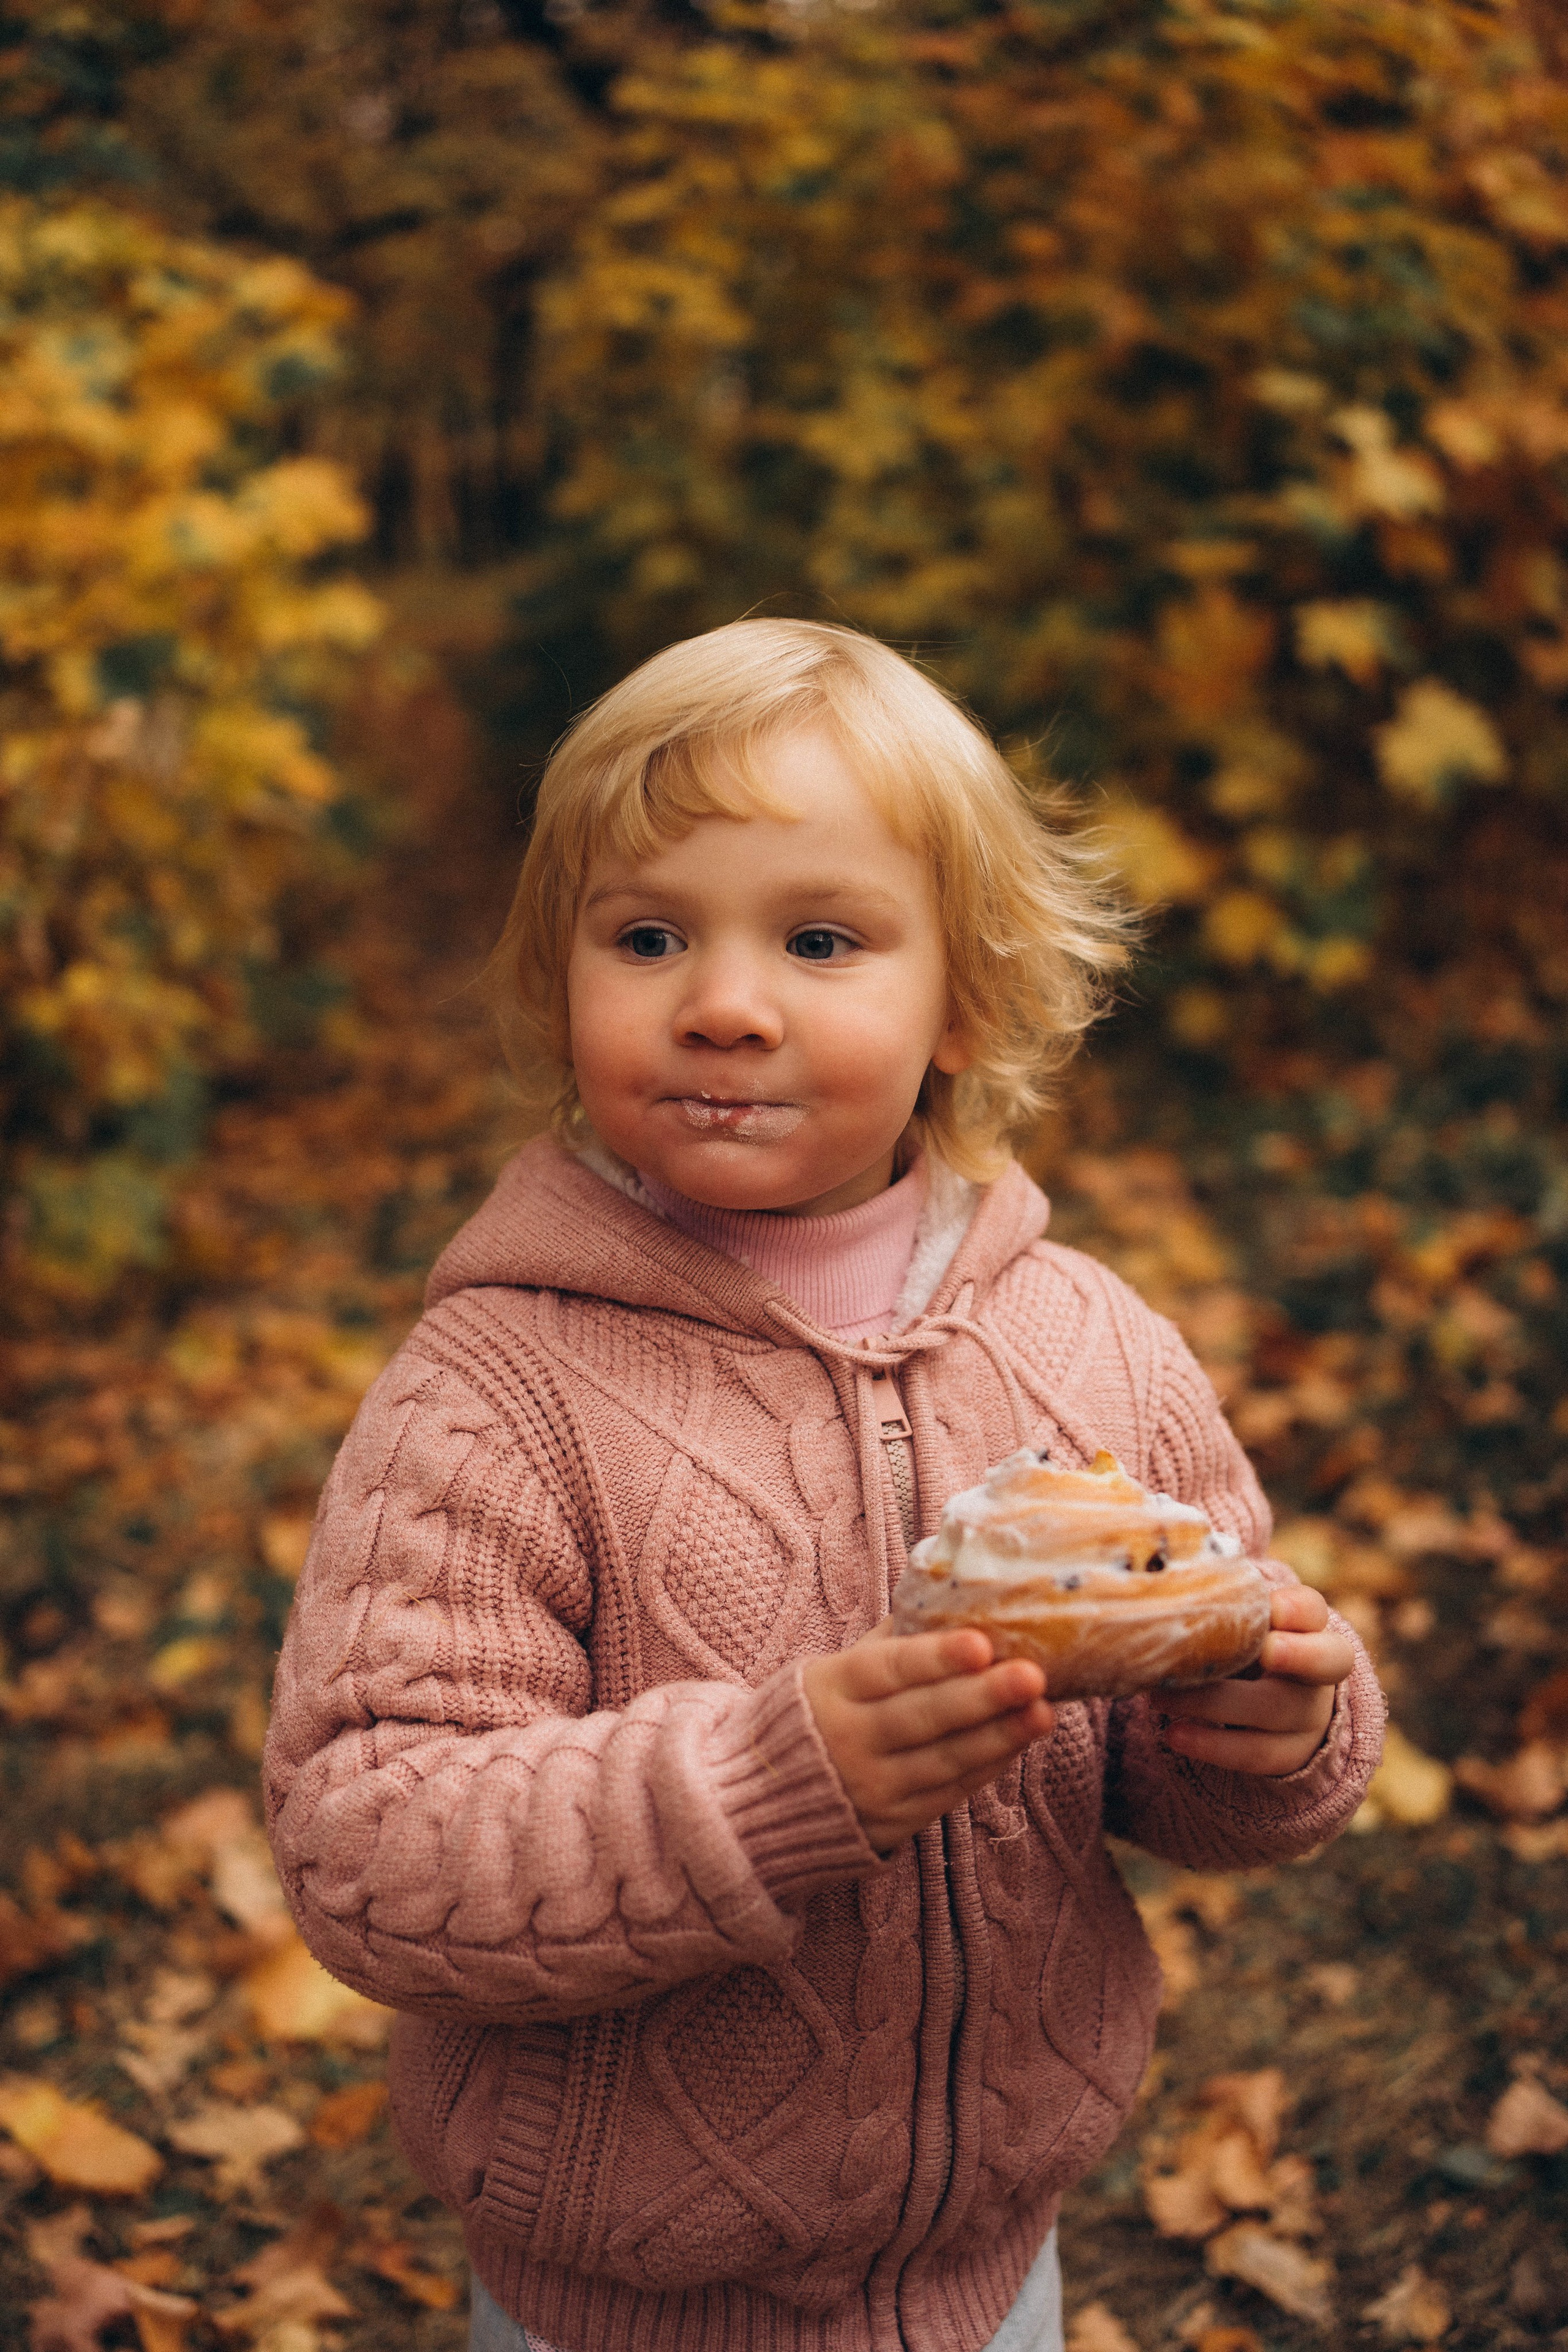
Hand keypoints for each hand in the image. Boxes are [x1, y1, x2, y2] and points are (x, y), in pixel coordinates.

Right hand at [801, 1620, 1055, 1853]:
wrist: (763, 1799)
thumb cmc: (814, 1714)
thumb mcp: (831, 1672)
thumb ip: (886, 1644)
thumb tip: (948, 1600)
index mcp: (831, 1688)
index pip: (886, 1669)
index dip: (933, 1657)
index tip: (980, 1642)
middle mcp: (849, 1739)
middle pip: (921, 1718)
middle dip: (980, 1697)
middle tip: (1031, 1676)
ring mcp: (872, 1786)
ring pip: (943, 1760)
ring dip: (999, 1736)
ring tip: (1043, 1711)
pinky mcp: (893, 1823)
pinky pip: (948, 1793)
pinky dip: (987, 1766)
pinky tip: (1019, 1740)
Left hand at [1154, 1582, 1353, 1776]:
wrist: (1261, 1696)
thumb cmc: (1235, 1640)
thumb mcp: (1235, 1617)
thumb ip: (1216, 1599)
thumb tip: (1165, 1573)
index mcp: (1309, 1626)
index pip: (1314, 1610)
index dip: (1298, 1608)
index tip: (1272, 1606)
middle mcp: (1318, 1670)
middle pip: (1326, 1660)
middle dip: (1298, 1654)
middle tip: (1265, 1649)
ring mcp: (1308, 1714)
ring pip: (1278, 1709)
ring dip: (1217, 1704)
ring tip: (1160, 1698)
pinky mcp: (1289, 1754)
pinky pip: (1258, 1753)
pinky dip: (1214, 1746)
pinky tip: (1174, 1734)